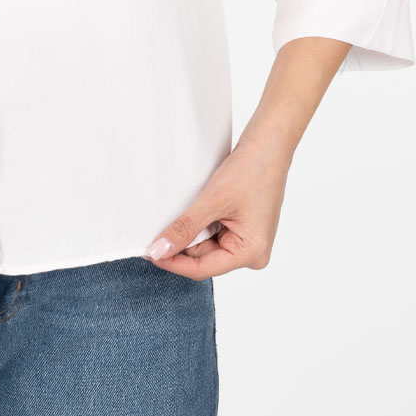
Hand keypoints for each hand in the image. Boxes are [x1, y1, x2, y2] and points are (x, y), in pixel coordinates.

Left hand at [142, 135, 291, 279]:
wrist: (268, 146)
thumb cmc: (250, 171)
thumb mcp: (212, 201)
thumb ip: (185, 229)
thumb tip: (159, 251)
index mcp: (251, 253)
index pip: (202, 269)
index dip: (172, 261)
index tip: (148, 252)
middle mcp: (252, 254)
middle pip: (203, 258)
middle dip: (181, 244)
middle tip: (155, 230)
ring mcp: (247, 242)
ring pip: (205, 246)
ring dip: (190, 232)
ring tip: (181, 211)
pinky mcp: (242, 231)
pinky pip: (213, 235)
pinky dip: (199, 225)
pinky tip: (193, 210)